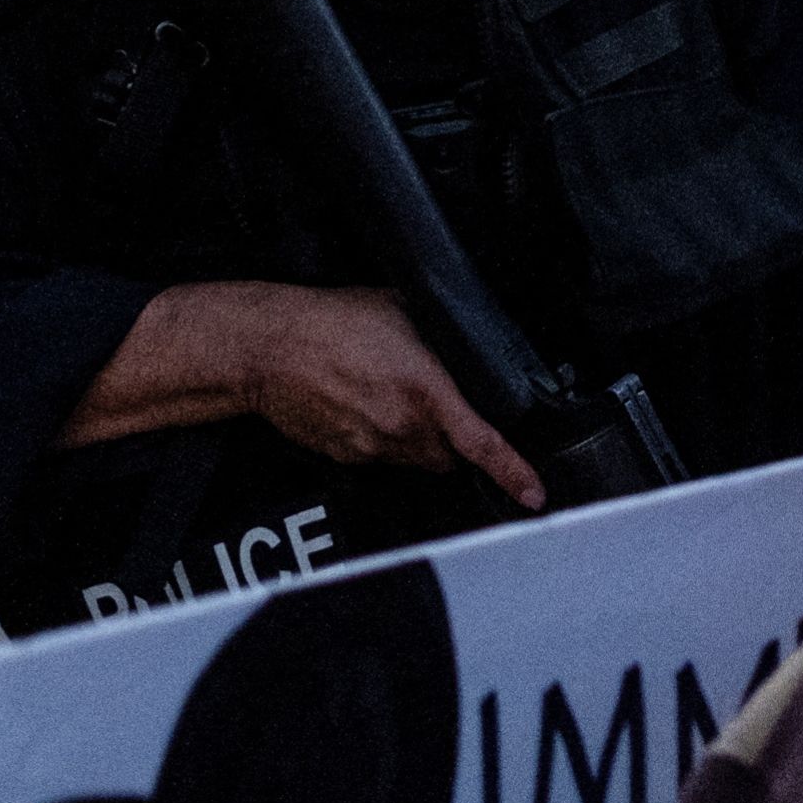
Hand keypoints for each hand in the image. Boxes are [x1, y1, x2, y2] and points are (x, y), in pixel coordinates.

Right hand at [231, 283, 546, 508]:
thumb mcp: (401, 309)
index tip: (533, 493)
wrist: (269, 347)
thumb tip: (462, 339)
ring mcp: (371, 447)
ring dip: (418, 440)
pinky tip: (365, 406)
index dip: (513, 471)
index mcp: (425, 391)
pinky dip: (383, 440)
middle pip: (449, 457)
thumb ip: (440, 335)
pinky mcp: (346, 456)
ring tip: (393, 397)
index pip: (480, 443)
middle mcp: (401, 426)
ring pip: (415, 460)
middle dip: (454, 441)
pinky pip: (380, 458)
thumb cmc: (330, 321)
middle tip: (439, 407)